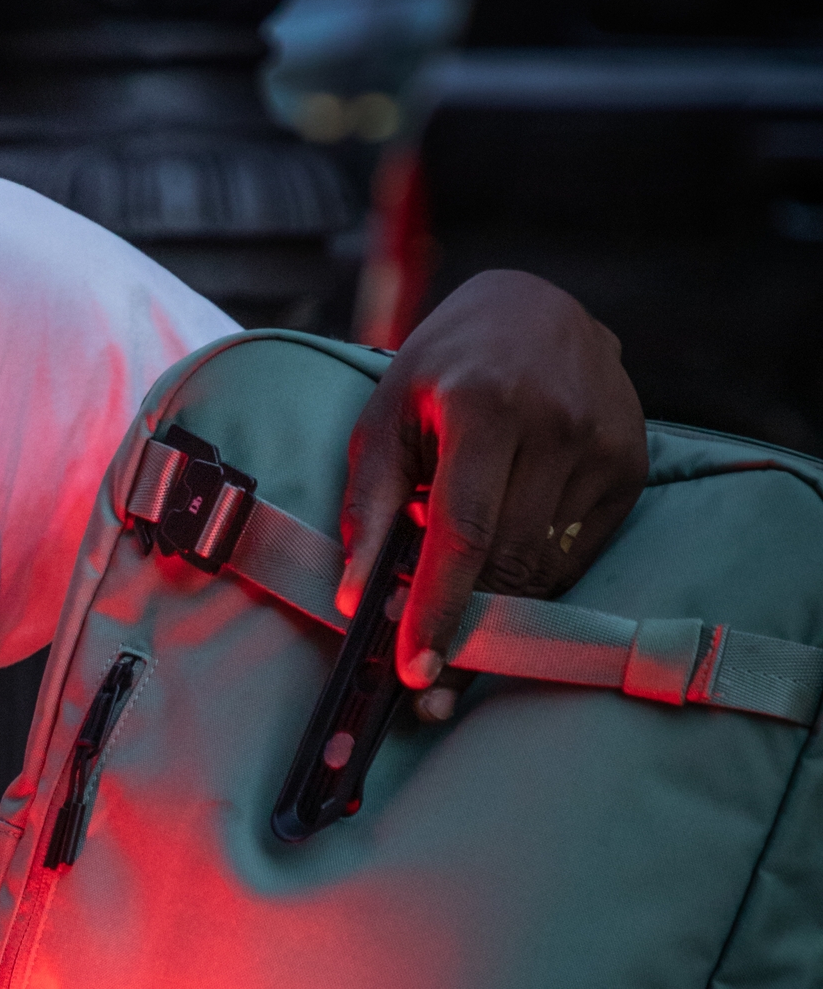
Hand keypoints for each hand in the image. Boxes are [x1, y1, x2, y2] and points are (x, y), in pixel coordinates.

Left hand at [338, 271, 646, 705]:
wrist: (535, 307)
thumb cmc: (444, 368)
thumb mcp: (386, 418)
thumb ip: (368, 506)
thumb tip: (356, 596)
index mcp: (485, 404)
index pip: (464, 531)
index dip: (439, 607)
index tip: (417, 671)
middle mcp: (556, 423)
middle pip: (510, 560)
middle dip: (466, 627)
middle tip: (429, 681)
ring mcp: (605, 444)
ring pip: (546, 565)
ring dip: (499, 603)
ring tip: (458, 611)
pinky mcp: (632, 465)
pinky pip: (577, 551)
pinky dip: (535, 571)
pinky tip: (507, 553)